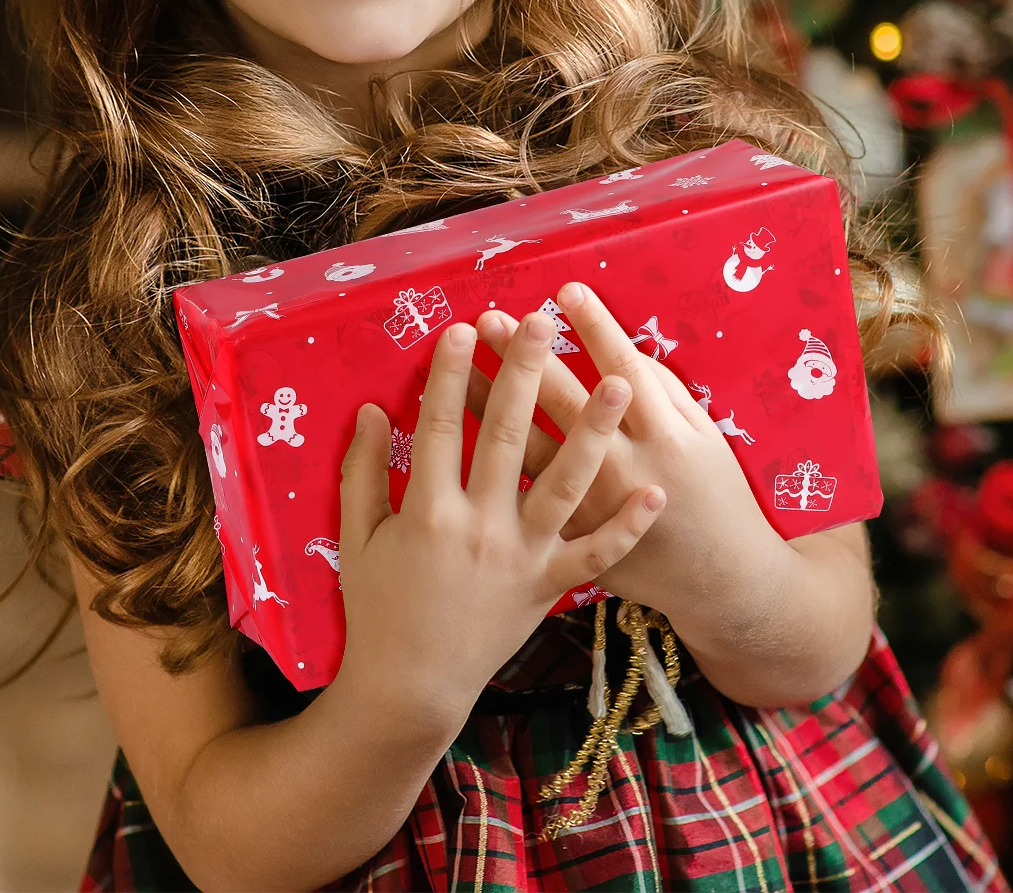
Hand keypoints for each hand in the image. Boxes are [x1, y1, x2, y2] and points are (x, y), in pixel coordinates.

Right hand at [335, 309, 664, 731]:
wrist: (411, 688)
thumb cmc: (378, 608)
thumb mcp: (356, 538)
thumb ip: (362, 471)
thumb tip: (372, 409)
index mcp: (426, 510)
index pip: (439, 425)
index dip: (451, 374)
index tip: (464, 328)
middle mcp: (478, 527)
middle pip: (506, 436)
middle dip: (525, 375)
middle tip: (543, 324)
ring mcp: (520, 557)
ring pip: (564, 485)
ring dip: (593, 431)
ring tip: (620, 382)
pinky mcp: (547, 586)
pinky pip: (595, 557)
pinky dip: (626, 528)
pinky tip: (655, 495)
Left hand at [468, 283, 781, 625]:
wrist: (721, 584)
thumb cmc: (718, 498)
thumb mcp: (707, 436)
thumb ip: (666, 392)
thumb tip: (621, 354)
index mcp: (663, 436)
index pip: (623, 366)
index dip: (594, 327)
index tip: (565, 290)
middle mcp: (623, 468)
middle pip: (563, 402)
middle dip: (525, 357)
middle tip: (491, 317)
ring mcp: (592, 508)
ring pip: (529, 447)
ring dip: (492, 402)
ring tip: (461, 364)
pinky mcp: (571, 540)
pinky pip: (524, 496)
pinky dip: (493, 463)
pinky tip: (461, 432)